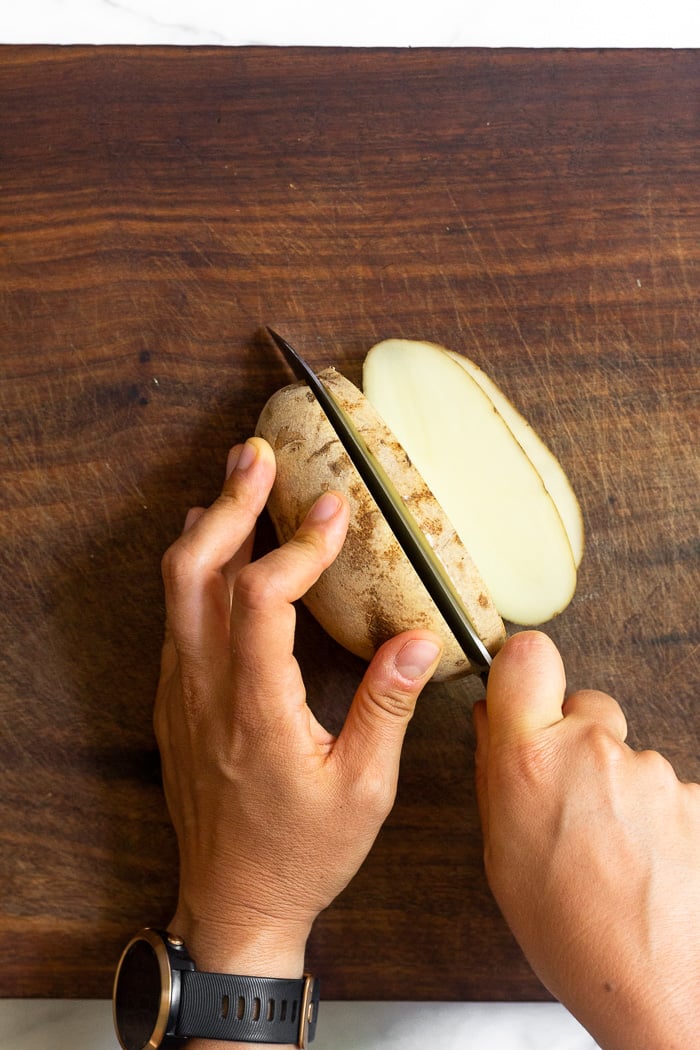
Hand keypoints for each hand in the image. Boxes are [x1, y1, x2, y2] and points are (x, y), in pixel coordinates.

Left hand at [154, 437, 441, 1045]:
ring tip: (240, 481)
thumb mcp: (363, 789)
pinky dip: (198, 567)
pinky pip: (177, 615)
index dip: (298, 548)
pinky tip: (221, 546)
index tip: (335, 511)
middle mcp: (205, 690)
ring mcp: (182, 692)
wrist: (233, 902)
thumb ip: (387, 705)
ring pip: (178, 588)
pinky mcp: (178, 700)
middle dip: (231, 506)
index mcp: (255, 709)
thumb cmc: (301, 852)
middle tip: (258, 456)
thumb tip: (418, 637)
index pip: (260, 602)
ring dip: (210, 527)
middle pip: (197, 573)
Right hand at [474, 631, 699, 1049]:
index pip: (528, 656)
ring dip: (616, 785)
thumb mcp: (499, 852)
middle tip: (569, 798)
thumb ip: (494, 769)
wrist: (658, 986)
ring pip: (626, 753)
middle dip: (575, 739)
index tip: (525, 688)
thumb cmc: (570, 933)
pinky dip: (654, 814)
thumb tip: (493, 718)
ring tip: (610, 849)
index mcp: (530, 760)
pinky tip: (645, 860)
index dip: (525, 668)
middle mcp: (592, 751)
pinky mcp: (694, 793)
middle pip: (585, 706)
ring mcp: (651, 771)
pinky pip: (664, 786)